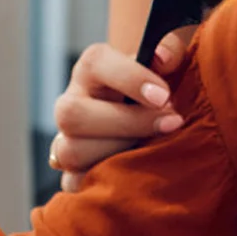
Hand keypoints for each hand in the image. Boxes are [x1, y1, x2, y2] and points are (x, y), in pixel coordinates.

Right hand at [49, 28, 192, 193]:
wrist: (148, 117)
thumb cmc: (159, 87)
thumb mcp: (167, 64)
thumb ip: (170, 51)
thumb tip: (163, 57)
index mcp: (93, 68)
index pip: (96, 63)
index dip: (130, 79)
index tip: (164, 95)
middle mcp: (71, 101)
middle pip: (72, 114)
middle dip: (126, 122)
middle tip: (170, 123)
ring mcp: (66, 139)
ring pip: (70, 151)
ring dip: (117, 153)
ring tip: (153, 149)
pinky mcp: (71, 172)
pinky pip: (72, 184)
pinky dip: (102, 184)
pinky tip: (134, 175)